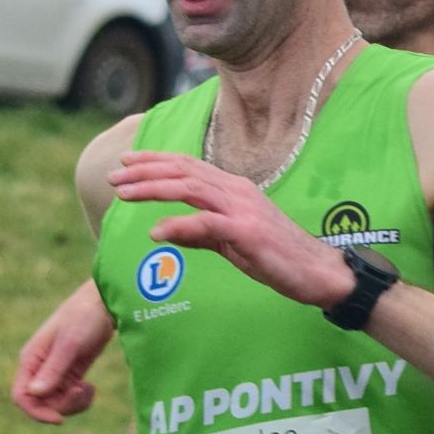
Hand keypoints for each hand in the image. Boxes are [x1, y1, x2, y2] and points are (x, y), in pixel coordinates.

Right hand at [12, 282, 112, 423]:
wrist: (105, 304)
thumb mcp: (70, 344)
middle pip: (41, 403)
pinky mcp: (71, 372)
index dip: (36, 412)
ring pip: (57, 402)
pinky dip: (81, 398)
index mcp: (31, 359)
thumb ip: (53, 369)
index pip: (21, 396)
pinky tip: (92, 387)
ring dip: (74, 403)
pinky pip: (69, 396)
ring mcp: (55, 371)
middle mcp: (39, 368)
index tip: (59, 419)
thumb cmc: (84, 317)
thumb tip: (34, 394)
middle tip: (84, 391)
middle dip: (62, 405)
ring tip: (90, 389)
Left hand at [109, 151, 350, 307]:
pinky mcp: (248, 232)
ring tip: (124, 194)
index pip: (188, 166)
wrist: (319, 272)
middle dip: (144, 171)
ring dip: (153, 188)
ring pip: (190, 189)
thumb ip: (200, 234)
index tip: (126, 163)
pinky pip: (206, 223)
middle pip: (183, 171)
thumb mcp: (232, 242)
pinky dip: (178, 224)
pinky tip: (156, 231)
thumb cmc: (279, 257)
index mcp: (234, 189)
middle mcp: (237, 191)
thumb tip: (164, 231)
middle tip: (114, 177)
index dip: (155, 161)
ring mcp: (243, 209)